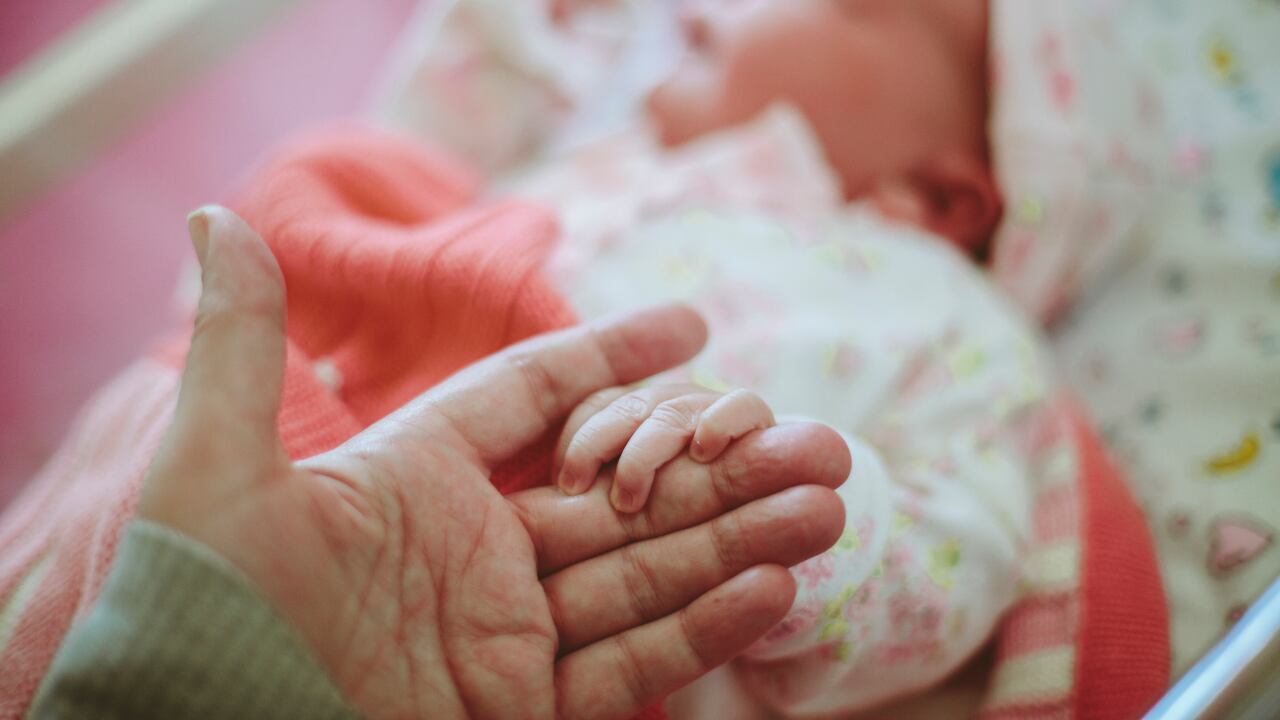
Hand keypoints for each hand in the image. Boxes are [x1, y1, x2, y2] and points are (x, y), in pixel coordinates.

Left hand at [140, 207, 849, 719]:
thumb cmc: (198, 607)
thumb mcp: (213, 469)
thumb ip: (241, 346)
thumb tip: (216, 214)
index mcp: (419, 479)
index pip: (538, 397)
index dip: (614, 357)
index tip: (692, 324)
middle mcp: (475, 549)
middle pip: (622, 491)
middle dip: (722, 468)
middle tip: (816, 439)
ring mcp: (504, 633)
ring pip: (645, 573)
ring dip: (737, 542)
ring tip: (827, 508)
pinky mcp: (519, 711)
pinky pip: (627, 664)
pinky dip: (700, 630)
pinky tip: (772, 587)